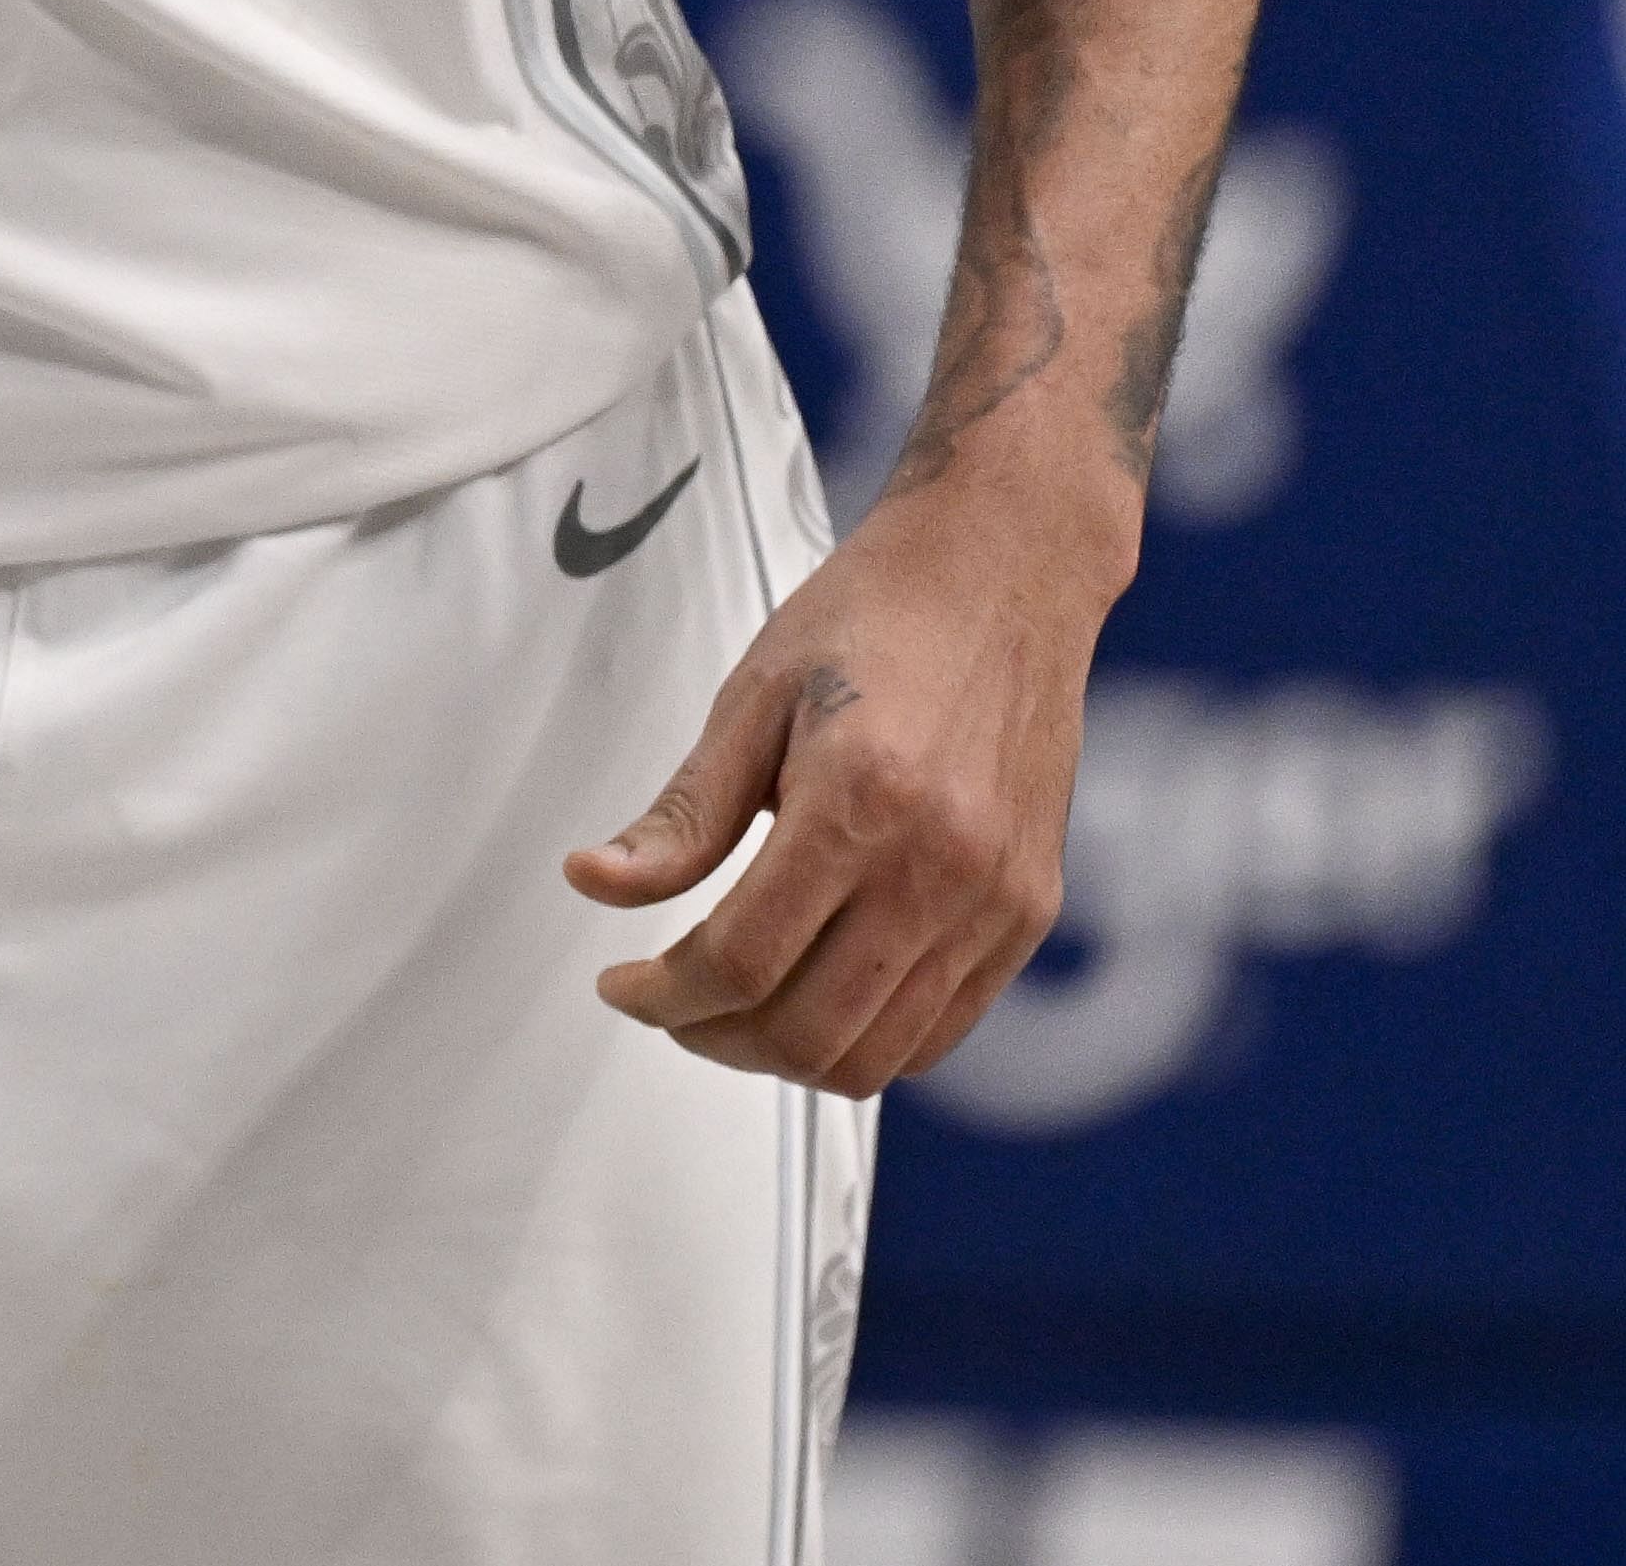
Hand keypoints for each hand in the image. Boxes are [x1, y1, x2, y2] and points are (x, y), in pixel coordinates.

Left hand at [564, 469, 1118, 1094]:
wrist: (1002, 568)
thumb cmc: (876, 616)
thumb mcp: (752, 698)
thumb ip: (682, 815)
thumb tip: (595, 885)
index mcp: (861, 803)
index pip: (742, 960)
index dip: (663, 994)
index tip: (622, 985)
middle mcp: (942, 868)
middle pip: (807, 1030)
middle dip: (713, 1036)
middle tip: (666, 1004)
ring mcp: (996, 901)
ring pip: (876, 1054)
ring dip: (785, 1056)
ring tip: (729, 1010)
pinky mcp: (1029, 912)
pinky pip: (942, 1030)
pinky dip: (865, 1043)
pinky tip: (813, 996)